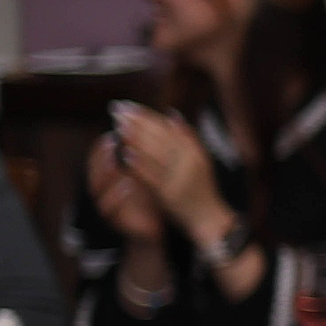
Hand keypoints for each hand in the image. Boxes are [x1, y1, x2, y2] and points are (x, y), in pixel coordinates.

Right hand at [87, 134, 165, 241]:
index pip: (98, 158)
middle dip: (101, 156)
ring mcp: (106, 205)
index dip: (102, 145)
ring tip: (116, 162)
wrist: (155, 228)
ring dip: (107, 174)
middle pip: (94, 170)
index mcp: (109, 177)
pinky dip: (117, 196)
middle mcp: (103, 190)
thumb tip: (149, 129)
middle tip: (112, 143)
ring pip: (97, 189)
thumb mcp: (148, 173)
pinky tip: (127, 186)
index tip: (113, 132)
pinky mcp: (114, 220)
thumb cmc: (150, 197)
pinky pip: (110, 208)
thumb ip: (145, 155)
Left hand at [113, 105, 229, 238]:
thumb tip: (173, 114)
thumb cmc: (201, 189)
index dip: (147, 115)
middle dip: (137, 122)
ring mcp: (180, 178)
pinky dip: (139, 165)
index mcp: (195, 152)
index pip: (167, 128)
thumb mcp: (201, 160)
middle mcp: (190, 162)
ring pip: (155, 153)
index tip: (128, 106)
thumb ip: (188, 138)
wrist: (208, 219)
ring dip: (136, 139)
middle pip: (160, 137)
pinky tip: (125, 155)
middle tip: (117, 111)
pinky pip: (152, 177)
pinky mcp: (170, 194)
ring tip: (118, 127)